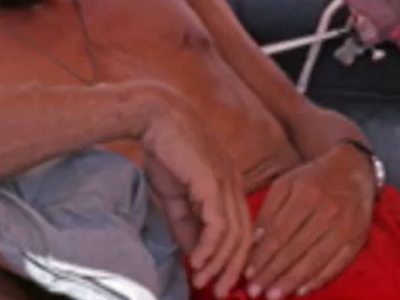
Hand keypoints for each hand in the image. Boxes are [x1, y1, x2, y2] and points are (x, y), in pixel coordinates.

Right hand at [140, 88, 251, 297]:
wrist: (155, 116)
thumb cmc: (164, 150)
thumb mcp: (175, 195)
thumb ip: (185, 223)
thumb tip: (193, 253)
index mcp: (230, 183)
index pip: (242, 227)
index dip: (234, 257)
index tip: (220, 280)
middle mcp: (235, 183)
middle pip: (245, 236)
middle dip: (234, 268)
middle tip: (221, 292)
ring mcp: (227, 182)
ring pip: (234, 234)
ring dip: (220, 263)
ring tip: (206, 282)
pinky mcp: (213, 182)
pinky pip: (219, 225)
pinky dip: (210, 248)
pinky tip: (198, 261)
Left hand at [245, 145, 374, 298]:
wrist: (352, 169)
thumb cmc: (311, 178)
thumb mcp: (285, 184)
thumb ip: (269, 210)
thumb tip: (255, 242)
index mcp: (306, 194)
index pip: (280, 232)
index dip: (263, 255)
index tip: (247, 273)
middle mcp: (328, 211)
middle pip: (296, 249)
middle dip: (273, 273)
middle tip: (255, 291)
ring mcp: (345, 227)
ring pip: (315, 260)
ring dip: (292, 281)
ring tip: (274, 295)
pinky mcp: (358, 239)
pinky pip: (337, 264)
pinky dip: (319, 279)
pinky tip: (301, 290)